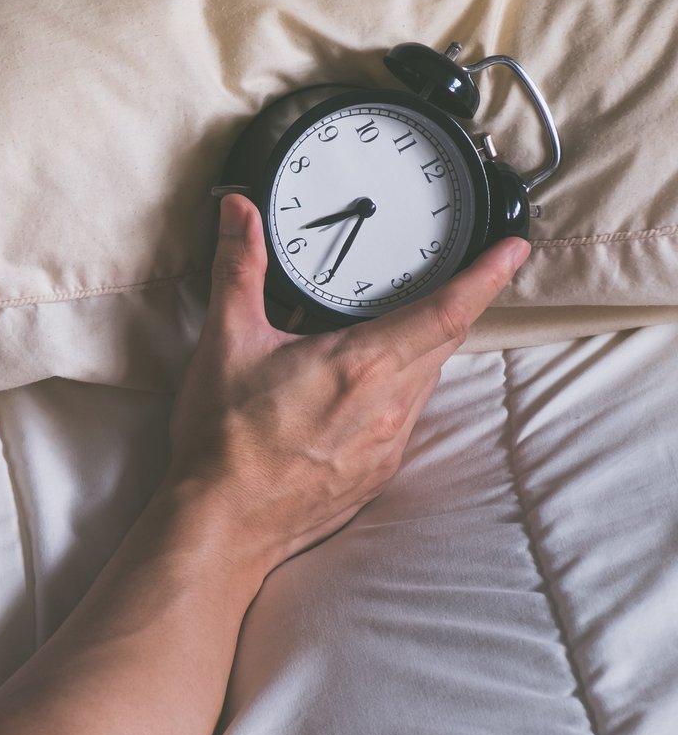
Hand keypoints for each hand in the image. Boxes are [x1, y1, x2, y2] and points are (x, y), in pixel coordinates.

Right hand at [165, 194, 529, 575]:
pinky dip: (396, 390)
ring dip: (419, 349)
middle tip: (451, 275)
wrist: (222, 523)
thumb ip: (239, 269)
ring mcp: (388, 445)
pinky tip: (359, 389)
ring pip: (425, 381)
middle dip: (452, 306)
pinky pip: (404, 418)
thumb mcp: (226, 343)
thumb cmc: (223, 439)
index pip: (445, 313)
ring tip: (391, 329)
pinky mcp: (378, 473)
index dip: (485, 278)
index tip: (512, 251)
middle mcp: (388, 406)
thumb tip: (239, 212)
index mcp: (361, 366)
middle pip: (442, 342)